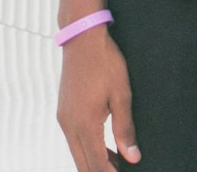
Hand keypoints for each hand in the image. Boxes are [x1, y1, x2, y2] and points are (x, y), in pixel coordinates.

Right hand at [56, 27, 140, 169]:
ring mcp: (64, 118)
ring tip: (116, 163)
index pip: (97, 163)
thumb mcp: (121, 95)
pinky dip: (87, 149)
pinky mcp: (63, 111)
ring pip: (77, 153)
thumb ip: (125, 129)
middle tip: (120, 171)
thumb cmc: (104, 62)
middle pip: (83, 164)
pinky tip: (103, 146)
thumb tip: (132, 157)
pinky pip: (74, 140)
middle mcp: (70, 124)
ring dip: (94, 162)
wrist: (82, 38)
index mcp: (85, 123)